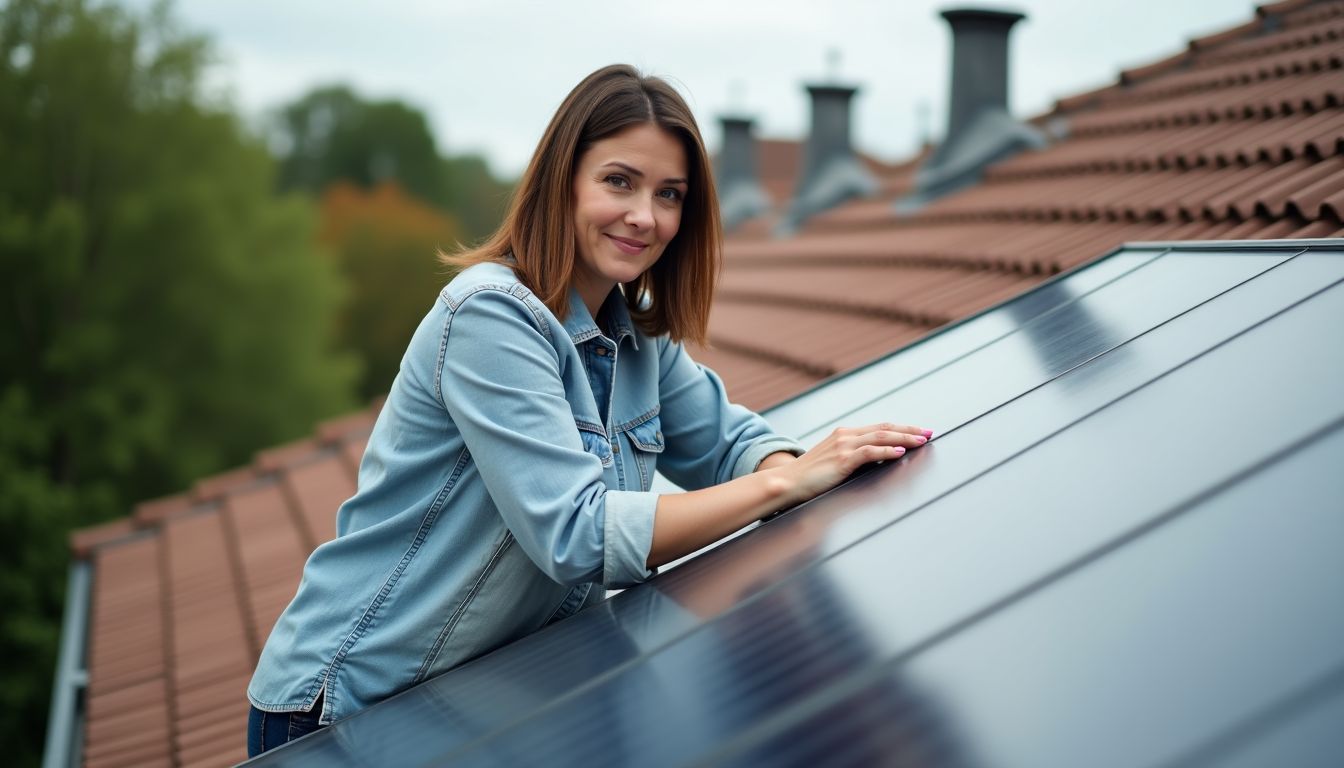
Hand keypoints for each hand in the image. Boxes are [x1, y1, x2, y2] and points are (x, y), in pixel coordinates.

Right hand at [775, 422, 930, 505]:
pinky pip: (870, 452)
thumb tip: (874, 461)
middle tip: (929, 432)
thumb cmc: (808, 477)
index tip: (918, 431)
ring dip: (904, 438)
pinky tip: (900, 452)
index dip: (901, 428)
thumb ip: (851, 458)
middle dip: (909, 430)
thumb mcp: (832, 462)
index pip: (879, 427)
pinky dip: (887, 451)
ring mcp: (843, 446)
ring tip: (922, 440)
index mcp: (843, 434)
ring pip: (881, 436)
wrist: (787, 482)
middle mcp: (845, 435)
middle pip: (884, 428)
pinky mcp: (842, 459)